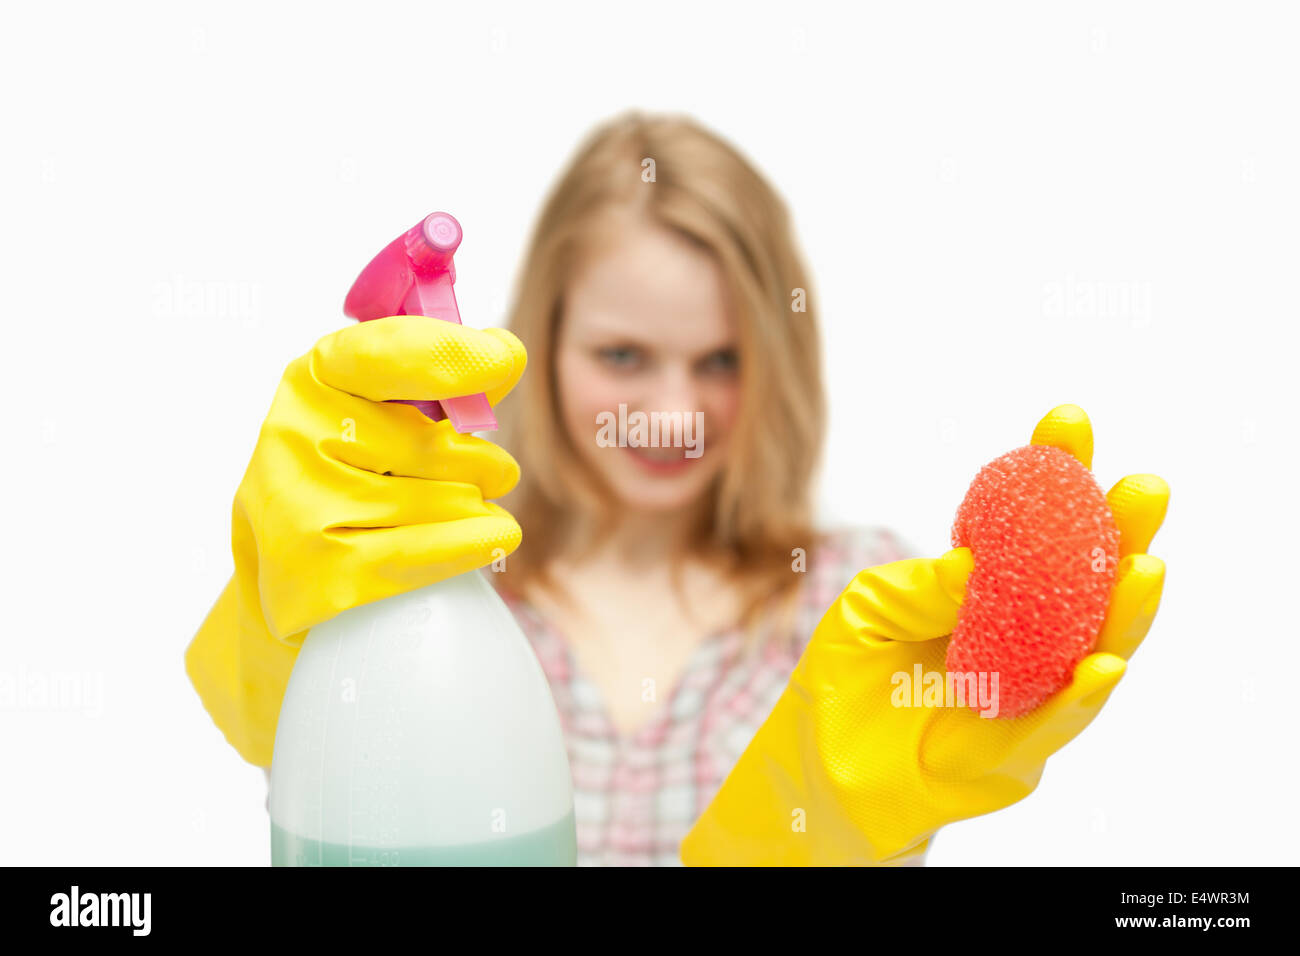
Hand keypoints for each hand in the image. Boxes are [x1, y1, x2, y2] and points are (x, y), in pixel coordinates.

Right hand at [185, 315, 526, 766]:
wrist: (275, 576)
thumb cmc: (342, 480)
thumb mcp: (367, 414)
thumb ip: (430, 380)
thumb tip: (503, 354)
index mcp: (312, 379)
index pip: (388, 353)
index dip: (454, 355)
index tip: (504, 358)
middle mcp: (297, 435)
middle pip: (440, 445)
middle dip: (482, 462)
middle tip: (485, 471)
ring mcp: (305, 507)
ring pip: (452, 498)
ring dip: (477, 506)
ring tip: (461, 510)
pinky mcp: (323, 572)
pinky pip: (440, 549)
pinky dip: (480, 540)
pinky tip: (488, 537)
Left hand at [679, 404, 1167, 864]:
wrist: (821, 763)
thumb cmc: (845, 675)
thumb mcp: (868, 610)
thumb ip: (920, 586)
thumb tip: (976, 563)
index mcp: (985, 588)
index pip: (1027, 523)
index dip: (1054, 474)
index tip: (1067, 424)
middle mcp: (1021, 633)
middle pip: (1084, 579)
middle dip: (1119, 532)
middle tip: (1142, 488)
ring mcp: (1029, 690)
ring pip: (1092, 648)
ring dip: (1124, 610)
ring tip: (1146, 566)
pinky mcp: (1019, 751)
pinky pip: (1056, 721)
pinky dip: (1081, 693)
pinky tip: (1103, 662)